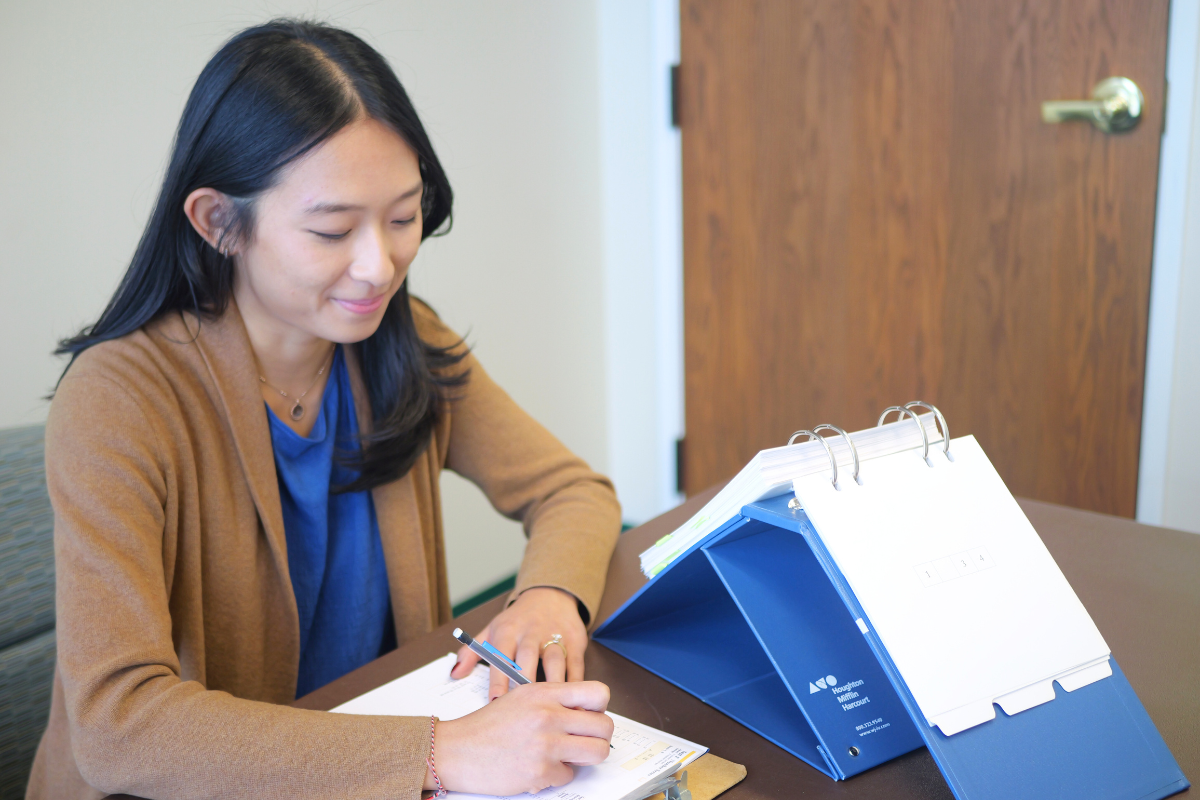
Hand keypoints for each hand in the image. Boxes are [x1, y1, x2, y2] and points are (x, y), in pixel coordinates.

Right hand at [426, 681, 613, 795]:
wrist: (457, 750)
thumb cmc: (488, 725)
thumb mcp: (522, 698)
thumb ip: (554, 700)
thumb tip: (586, 713)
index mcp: (545, 692)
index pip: (598, 693)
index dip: (600, 708)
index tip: (591, 716)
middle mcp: (548, 715)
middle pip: (604, 727)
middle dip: (598, 737)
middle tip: (584, 741)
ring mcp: (546, 744)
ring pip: (597, 753)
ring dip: (585, 758)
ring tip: (568, 755)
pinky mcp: (540, 771)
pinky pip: (570, 776)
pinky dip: (557, 775)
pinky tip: (540, 767)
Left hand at [451, 586, 586, 698]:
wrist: (550, 595)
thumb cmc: (517, 620)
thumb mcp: (492, 630)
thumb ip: (472, 653)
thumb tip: (454, 674)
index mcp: (507, 631)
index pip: (500, 657)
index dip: (498, 681)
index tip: (496, 702)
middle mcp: (530, 633)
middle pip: (528, 658)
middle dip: (526, 683)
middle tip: (525, 711)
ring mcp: (554, 636)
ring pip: (555, 661)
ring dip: (554, 685)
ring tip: (553, 711)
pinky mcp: (575, 640)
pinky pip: (576, 664)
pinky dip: (576, 684)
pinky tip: (575, 702)